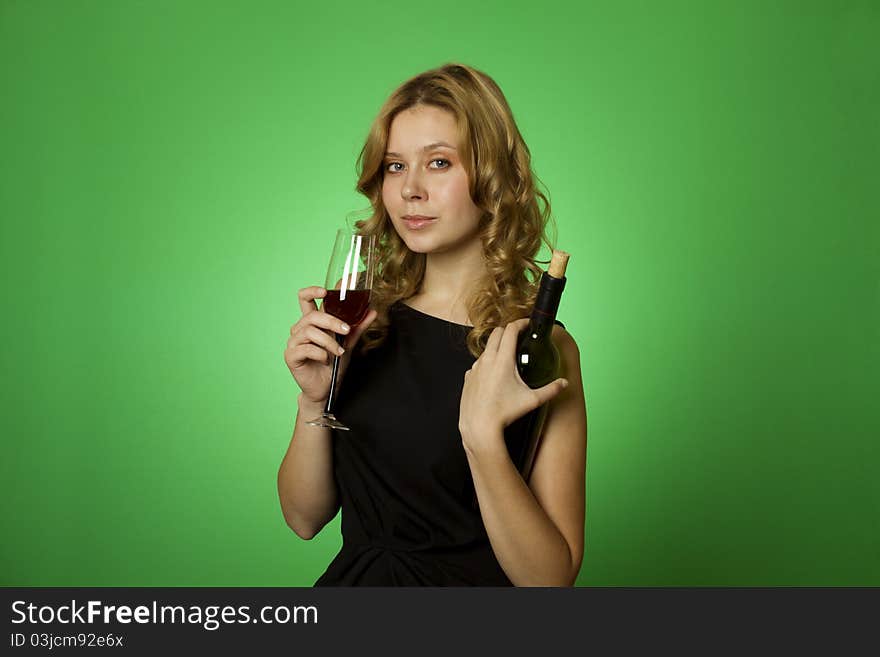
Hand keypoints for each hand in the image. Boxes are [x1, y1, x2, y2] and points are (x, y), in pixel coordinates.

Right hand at [284, 286, 376, 404]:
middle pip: (312, 315)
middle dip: (332, 321)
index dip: (313, 291)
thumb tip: (372, 311)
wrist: (327, 389)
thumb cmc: (334, 365)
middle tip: (346, 330)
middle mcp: (300, 329)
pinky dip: (320, 353)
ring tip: (339, 352)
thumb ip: (357, 327)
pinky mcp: (291, 355)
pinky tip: (326, 360)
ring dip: (329, 341)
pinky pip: (305, 348)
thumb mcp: (349, 343)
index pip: (306, 299)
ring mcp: (294, 341)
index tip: (326, 291)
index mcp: (312, 322)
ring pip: (309, 331)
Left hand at [459, 318, 567, 451]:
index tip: (527, 324)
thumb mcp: (532, 400)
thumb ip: (551, 390)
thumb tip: (564, 383)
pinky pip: (477, 364)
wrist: (479, 426)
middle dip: (508, 331)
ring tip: (508, 358)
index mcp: (502, 360)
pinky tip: (494, 375)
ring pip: (486, 348)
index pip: (511, 330)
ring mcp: (475, 368)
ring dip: (497, 347)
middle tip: (519, 337)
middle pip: (496, 333)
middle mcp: (486, 360)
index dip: (521, 323)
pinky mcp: (467, 377)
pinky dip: (487, 363)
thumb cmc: (504, 414)